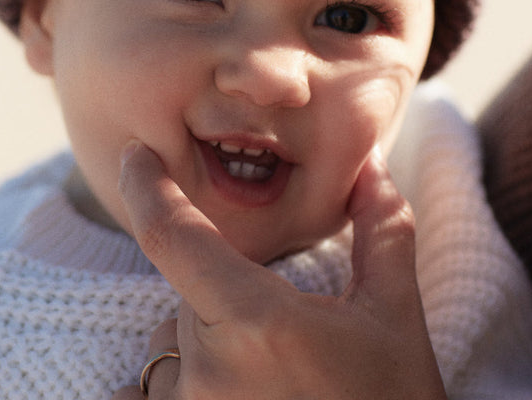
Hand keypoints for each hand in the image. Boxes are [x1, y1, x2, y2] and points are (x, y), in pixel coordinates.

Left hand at [111, 143, 446, 399]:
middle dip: (222, 300)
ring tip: (269, 387)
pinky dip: (173, 389)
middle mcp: (208, 371)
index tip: (136, 156)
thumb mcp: (395, 321)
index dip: (146, 186)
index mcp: (256, 322)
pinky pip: (145, 396)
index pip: (170, 235)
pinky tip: (226, 398)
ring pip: (168, 350)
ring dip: (202, 350)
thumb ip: (381, 233)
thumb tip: (373, 167)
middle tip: (285, 342)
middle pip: (185, 299)